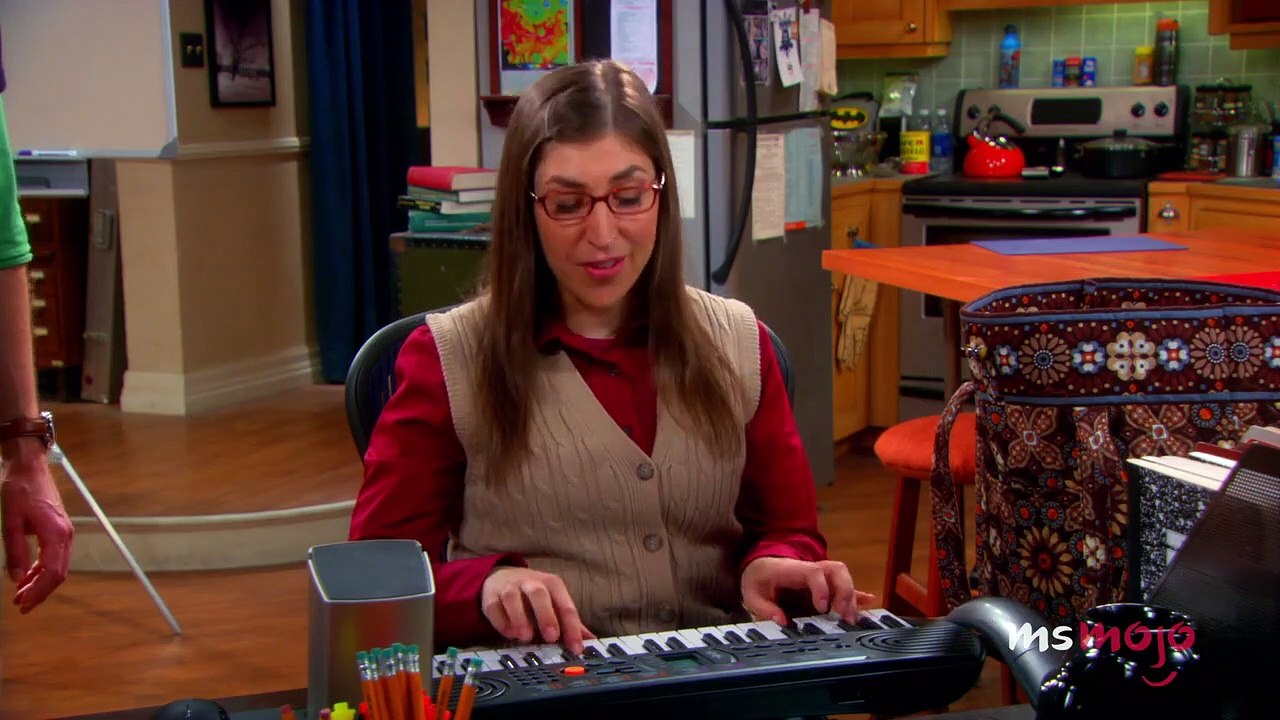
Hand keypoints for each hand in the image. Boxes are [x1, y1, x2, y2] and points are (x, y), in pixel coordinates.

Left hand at [1, 458, 73, 612]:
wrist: (29, 467)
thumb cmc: (19, 489)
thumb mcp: (10, 521)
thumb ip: (15, 551)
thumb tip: (16, 578)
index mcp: (56, 533)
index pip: (52, 572)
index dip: (38, 591)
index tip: (22, 603)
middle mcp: (65, 535)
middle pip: (59, 573)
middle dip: (40, 591)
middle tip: (21, 605)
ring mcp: (65, 532)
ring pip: (58, 566)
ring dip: (41, 583)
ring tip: (21, 594)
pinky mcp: (59, 529)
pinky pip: (55, 557)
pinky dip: (43, 570)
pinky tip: (28, 576)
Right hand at [481, 567, 594, 653]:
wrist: (502, 577)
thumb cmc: (533, 595)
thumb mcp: (555, 602)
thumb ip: (570, 622)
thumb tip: (591, 640)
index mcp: (552, 584)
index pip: (565, 605)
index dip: (572, 628)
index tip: (576, 648)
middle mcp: (531, 582)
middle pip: (539, 594)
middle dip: (546, 616)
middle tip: (551, 637)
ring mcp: (510, 587)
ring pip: (513, 598)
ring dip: (520, 618)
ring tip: (526, 637)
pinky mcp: (491, 596)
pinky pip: (494, 607)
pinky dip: (501, 621)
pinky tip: (509, 633)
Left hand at [740, 556, 875, 625]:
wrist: (761, 566)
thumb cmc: (758, 579)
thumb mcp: (752, 593)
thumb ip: (764, 608)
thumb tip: (783, 621)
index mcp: (793, 569)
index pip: (814, 572)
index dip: (822, 588)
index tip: (823, 608)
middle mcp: (811, 569)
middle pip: (837, 570)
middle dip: (845, 592)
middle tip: (844, 616)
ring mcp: (820, 576)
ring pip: (844, 577)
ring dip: (852, 597)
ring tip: (851, 619)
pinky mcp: (825, 585)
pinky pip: (844, 585)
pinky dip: (856, 594)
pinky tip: (869, 602)